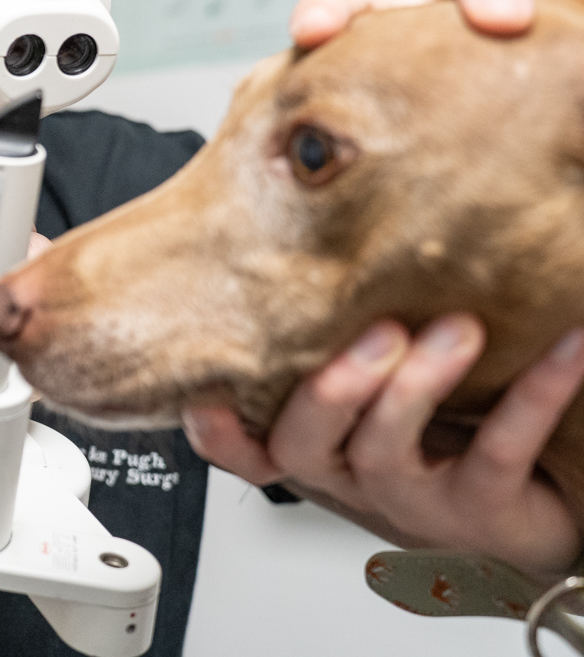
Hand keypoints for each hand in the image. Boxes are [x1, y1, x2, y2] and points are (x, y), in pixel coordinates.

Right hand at [183, 316, 583, 579]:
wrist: (523, 520)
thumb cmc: (438, 445)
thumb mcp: (370, 398)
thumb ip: (337, 344)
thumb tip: (317, 235)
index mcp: (317, 450)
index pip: (242, 447)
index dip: (217, 429)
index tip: (206, 394)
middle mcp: (352, 477)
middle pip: (305, 443)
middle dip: (333, 387)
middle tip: (378, 332)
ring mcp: (412, 499)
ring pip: (389, 449)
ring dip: (419, 385)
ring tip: (458, 331)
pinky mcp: (483, 509)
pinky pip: (499, 450)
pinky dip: (534, 393)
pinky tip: (566, 349)